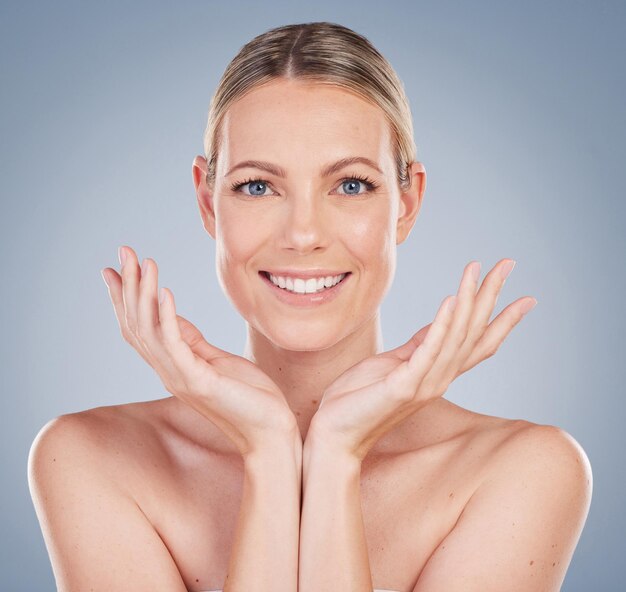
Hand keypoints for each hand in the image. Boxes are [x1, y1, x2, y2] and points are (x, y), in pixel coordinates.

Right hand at [101, 245, 299, 457]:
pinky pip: (176, 346)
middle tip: (124, 251)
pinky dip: (167, 318)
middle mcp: (169, 372)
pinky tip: (165, 292)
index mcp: (173, 366)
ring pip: (150, 331)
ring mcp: (181, 378)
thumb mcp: (216, 361)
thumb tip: (172, 317)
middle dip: (128, 286)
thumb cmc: (249, 397)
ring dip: (144, 294)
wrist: (271, 433)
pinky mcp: (199, 383)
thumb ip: (191, 342)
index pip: (139, 327)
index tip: (114, 268)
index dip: (124, 298)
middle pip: (137, 324)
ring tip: (143, 263)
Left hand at [306, 259, 536, 460]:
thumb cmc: (361, 398)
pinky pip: (427, 351)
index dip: (503, 320)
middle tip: (508, 263)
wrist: (336, 433)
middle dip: (491, 295)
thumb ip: (420, 345)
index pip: (479, 344)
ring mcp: (424, 384)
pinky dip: (441, 325)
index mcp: (438, 373)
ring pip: (455, 336)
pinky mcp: (403, 387)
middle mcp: (439, 379)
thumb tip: (441, 319)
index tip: (528, 298)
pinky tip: (450, 300)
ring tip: (476, 270)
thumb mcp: (395, 364)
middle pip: (474, 332)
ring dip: (467, 300)